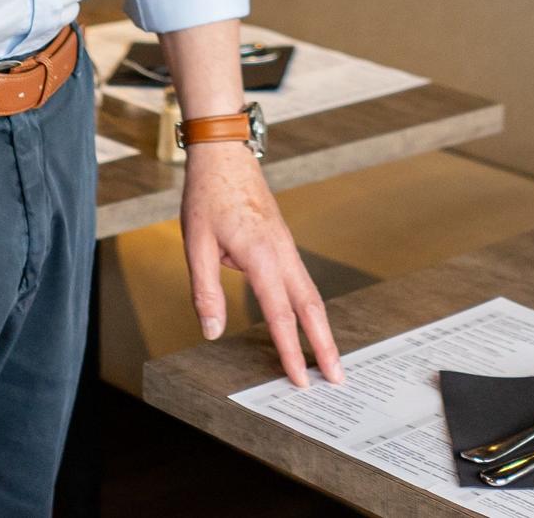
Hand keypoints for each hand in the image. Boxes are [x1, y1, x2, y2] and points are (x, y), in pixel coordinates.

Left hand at [181, 144, 346, 387]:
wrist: (224, 156)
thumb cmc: (208, 196)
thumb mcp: (196, 244)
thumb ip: (205, 291)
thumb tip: (212, 331)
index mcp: (261, 257)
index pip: (281, 315)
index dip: (291, 351)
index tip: (299, 379)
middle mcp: (282, 254)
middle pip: (311, 308)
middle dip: (325, 346)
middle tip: (337, 378)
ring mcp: (287, 248)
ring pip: (311, 295)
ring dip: (321, 329)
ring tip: (328, 358)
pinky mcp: (283, 244)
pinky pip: (302, 281)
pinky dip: (310, 308)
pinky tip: (307, 321)